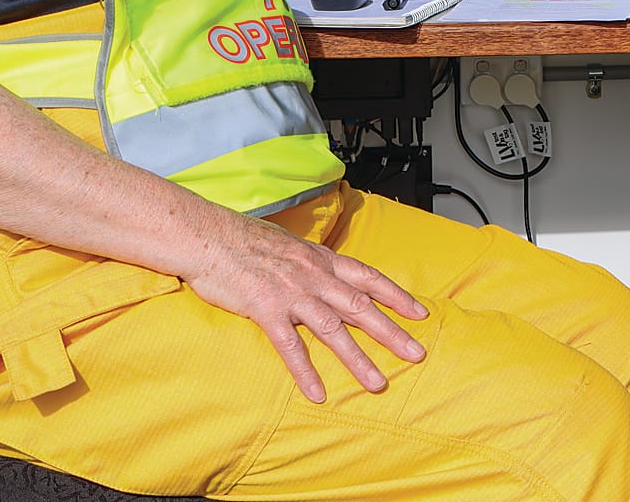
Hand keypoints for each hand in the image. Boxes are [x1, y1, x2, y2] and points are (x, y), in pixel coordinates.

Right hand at [185, 211, 427, 402]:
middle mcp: (314, 277)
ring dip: (358, 359)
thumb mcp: (290, 243)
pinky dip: (305, 371)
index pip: (369, 277)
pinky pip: (290, 346)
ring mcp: (291, 294)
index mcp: (321, 260)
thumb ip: (312, 261)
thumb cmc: (246, 239)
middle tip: (416, 354)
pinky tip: (318, 394)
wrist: (209, 235)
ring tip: (378, 384)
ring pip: (333, 330)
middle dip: (391, 332)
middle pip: (361, 307)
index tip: (420, 313)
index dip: (396, 296)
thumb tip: (327, 269)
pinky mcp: (265, 310)